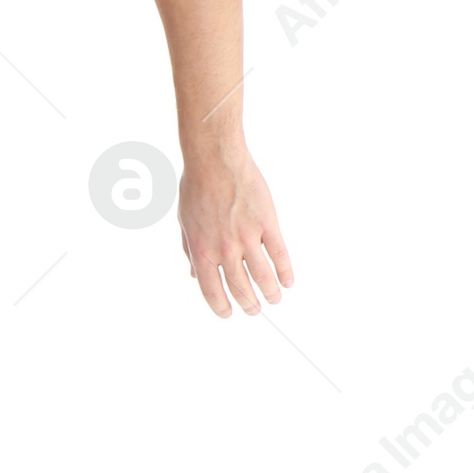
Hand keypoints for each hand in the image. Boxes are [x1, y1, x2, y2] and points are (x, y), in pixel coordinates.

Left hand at [176, 141, 292, 317]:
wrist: (214, 159)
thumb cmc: (196, 188)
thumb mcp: (185, 222)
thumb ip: (190, 250)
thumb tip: (194, 275)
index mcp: (201, 250)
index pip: (212, 291)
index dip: (221, 307)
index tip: (229, 314)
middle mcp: (224, 248)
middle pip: (240, 288)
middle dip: (249, 305)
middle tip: (255, 310)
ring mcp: (247, 236)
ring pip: (263, 277)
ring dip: (270, 293)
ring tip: (274, 300)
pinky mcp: (267, 223)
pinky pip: (279, 254)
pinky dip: (285, 271)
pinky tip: (288, 281)